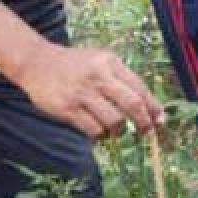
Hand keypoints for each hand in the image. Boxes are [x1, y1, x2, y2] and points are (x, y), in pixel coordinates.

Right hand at [13, 42, 164, 139]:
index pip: (140, 88)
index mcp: (111, 63)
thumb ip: (122, 79)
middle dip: (144, 122)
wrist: (37, 62)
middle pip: (132, 104)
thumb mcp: (102, 61)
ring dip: (119, 131)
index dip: (153, 107)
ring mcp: (82, 93)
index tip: (160, 120)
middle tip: (147, 132)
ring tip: (116, 132)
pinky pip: (92, 129)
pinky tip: (99, 133)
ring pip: (113, 120)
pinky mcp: (67, 108)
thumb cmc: (76, 65)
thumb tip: (147, 106)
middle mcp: (98, 76)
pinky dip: (100, 135)